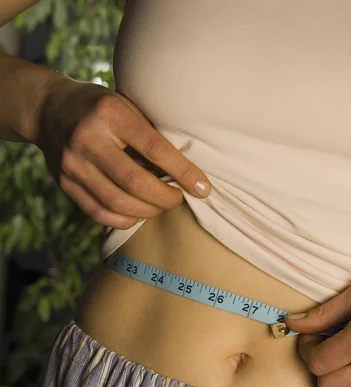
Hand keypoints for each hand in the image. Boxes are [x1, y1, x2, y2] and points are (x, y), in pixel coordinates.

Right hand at [34, 78, 211, 227]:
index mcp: (110, 113)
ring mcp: (72, 163)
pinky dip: (123, 220)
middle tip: (178, 199)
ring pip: (117, 202)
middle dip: (165, 198)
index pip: (154, 148)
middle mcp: (88, 138)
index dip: (183, 172)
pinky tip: (138, 215)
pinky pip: (98, 212)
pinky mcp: (64, 183)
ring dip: (147, 211)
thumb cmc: (101, 108)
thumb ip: (150, 132)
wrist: (49, 109)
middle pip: (135, 182)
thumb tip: (186, 169)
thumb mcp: (126, 105)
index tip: (203, 188)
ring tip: (160, 206)